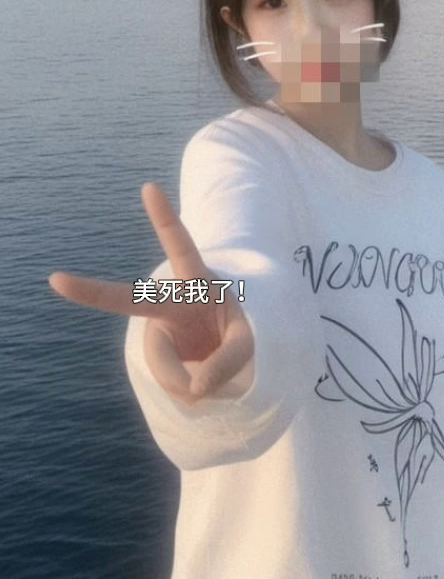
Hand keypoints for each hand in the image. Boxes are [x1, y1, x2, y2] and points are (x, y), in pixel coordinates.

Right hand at [48, 182, 253, 407]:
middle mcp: (169, 304)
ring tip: (215, 374)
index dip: (164, 218)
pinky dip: (192, 391)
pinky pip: (173, 385)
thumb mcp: (253, 340)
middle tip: (55, 279)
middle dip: (92, 291)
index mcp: (196, 282)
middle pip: (129, 300)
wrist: (229, 351)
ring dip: (199, 381)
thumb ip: (231, 359)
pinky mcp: (157, 359)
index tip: (148, 187)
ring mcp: (159, 333)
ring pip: (171, 369)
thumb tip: (194, 388)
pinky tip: (201, 384)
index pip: (180, 247)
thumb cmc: (242, 329)